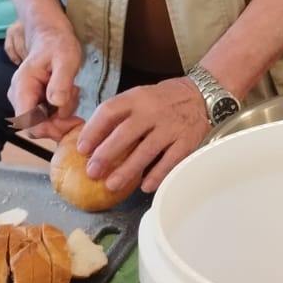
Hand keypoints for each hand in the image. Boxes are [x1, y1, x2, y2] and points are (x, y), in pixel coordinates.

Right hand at [7, 21, 84, 140]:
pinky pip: (47, 116)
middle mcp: (19, 96)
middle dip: (59, 122)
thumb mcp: (66, 58)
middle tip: (77, 105)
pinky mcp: (33, 101)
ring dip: (62, 114)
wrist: (51, 34)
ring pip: (43, 123)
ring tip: (73, 91)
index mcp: (23, 87)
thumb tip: (56, 103)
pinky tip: (68, 92)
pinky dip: (61, 109)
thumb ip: (61, 80)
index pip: (28, 123)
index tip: (72, 122)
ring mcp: (25, 100)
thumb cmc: (57, 43)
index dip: (50, 129)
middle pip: (36, 127)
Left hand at [80, 77, 211, 194]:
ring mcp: (171, 126)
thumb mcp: (139, 96)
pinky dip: (157, 175)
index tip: (82, 148)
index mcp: (137, 97)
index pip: (109, 111)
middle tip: (92, 172)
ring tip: (111, 185)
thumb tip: (91, 140)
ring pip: (146, 151)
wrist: (201, 95)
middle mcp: (152, 110)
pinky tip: (145, 186)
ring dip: (127, 170)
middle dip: (106, 155)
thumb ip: (119, 114)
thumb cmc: (163, 100)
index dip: (93, 130)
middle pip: (125, 133)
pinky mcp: (186, 141)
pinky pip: (170, 161)